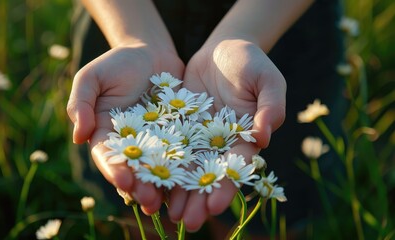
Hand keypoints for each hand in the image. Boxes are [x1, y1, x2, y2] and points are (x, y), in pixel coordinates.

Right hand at [67, 43, 183, 213]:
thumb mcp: (92, 77)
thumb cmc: (118, 63)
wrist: (151, 52)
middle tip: (149, 201)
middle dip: (140, 188)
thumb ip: (81, 103)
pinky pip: (182, 154)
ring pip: (158, 169)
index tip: (123, 180)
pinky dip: (185, 169)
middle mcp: (131, 144)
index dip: (114, 170)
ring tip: (170, 202)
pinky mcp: (178, 137)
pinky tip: (192, 182)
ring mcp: (156, 142)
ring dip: (162, 188)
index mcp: (107, 134)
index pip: (108, 157)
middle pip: (134, 170)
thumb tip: (79, 137)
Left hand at [168, 39, 285, 230]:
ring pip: (187, 167)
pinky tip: (149, 182)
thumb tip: (265, 136)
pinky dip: (160, 164)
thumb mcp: (268, 79)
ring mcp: (197, 137)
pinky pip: (168, 147)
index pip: (236, 167)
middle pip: (209, 175)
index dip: (226, 186)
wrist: (222, 50)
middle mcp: (219, 143)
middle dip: (199, 199)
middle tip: (189, 223)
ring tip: (168, 214)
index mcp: (244, 138)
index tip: (215, 205)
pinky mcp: (178, 126)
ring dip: (178, 191)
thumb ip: (271, 107)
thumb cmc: (251, 62)